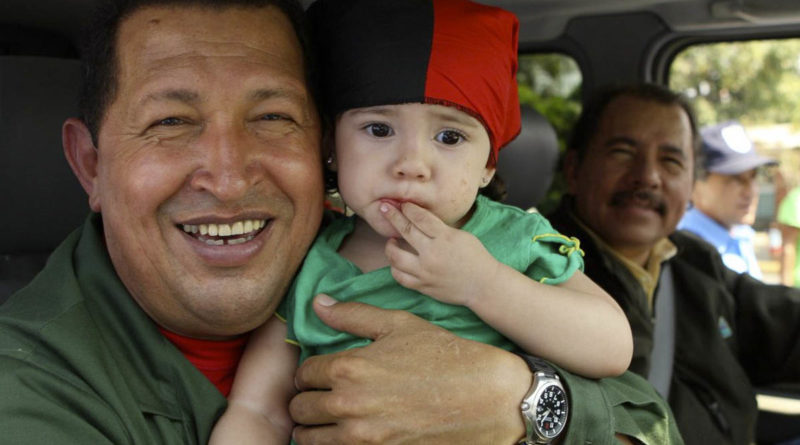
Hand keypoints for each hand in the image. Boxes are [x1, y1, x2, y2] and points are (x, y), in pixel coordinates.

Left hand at [289, 295, 530, 443]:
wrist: (486, 397)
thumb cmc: (444, 355)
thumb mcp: (399, 324)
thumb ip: (352, 315)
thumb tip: (317, 304)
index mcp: (349, 367)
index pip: (303, 374)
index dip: (310, 372)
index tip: (320, 373)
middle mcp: (348, 405)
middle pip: (300, 409)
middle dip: (306, 400)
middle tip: (319, 396)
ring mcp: (362, 436)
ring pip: (309, 439)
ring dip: (312, 427)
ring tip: (326, 419)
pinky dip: (334, 444)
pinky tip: (349, 433)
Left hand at [380, 202, 498, 306]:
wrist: (482, 285)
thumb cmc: (475, 257)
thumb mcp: (461, 236)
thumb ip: (440, 229)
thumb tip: (418, 219)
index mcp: (445, 238)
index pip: (420, 218)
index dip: (409, 208)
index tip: (402, 203)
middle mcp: (432, 254)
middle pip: (405, 231)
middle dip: (393, 216)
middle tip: (384, 209)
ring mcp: (425, 272)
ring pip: (396, 256)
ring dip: (389, 246)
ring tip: (391, 240)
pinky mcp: (422, 286)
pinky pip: (400, 277)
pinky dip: (394, 268)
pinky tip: (396, 261)